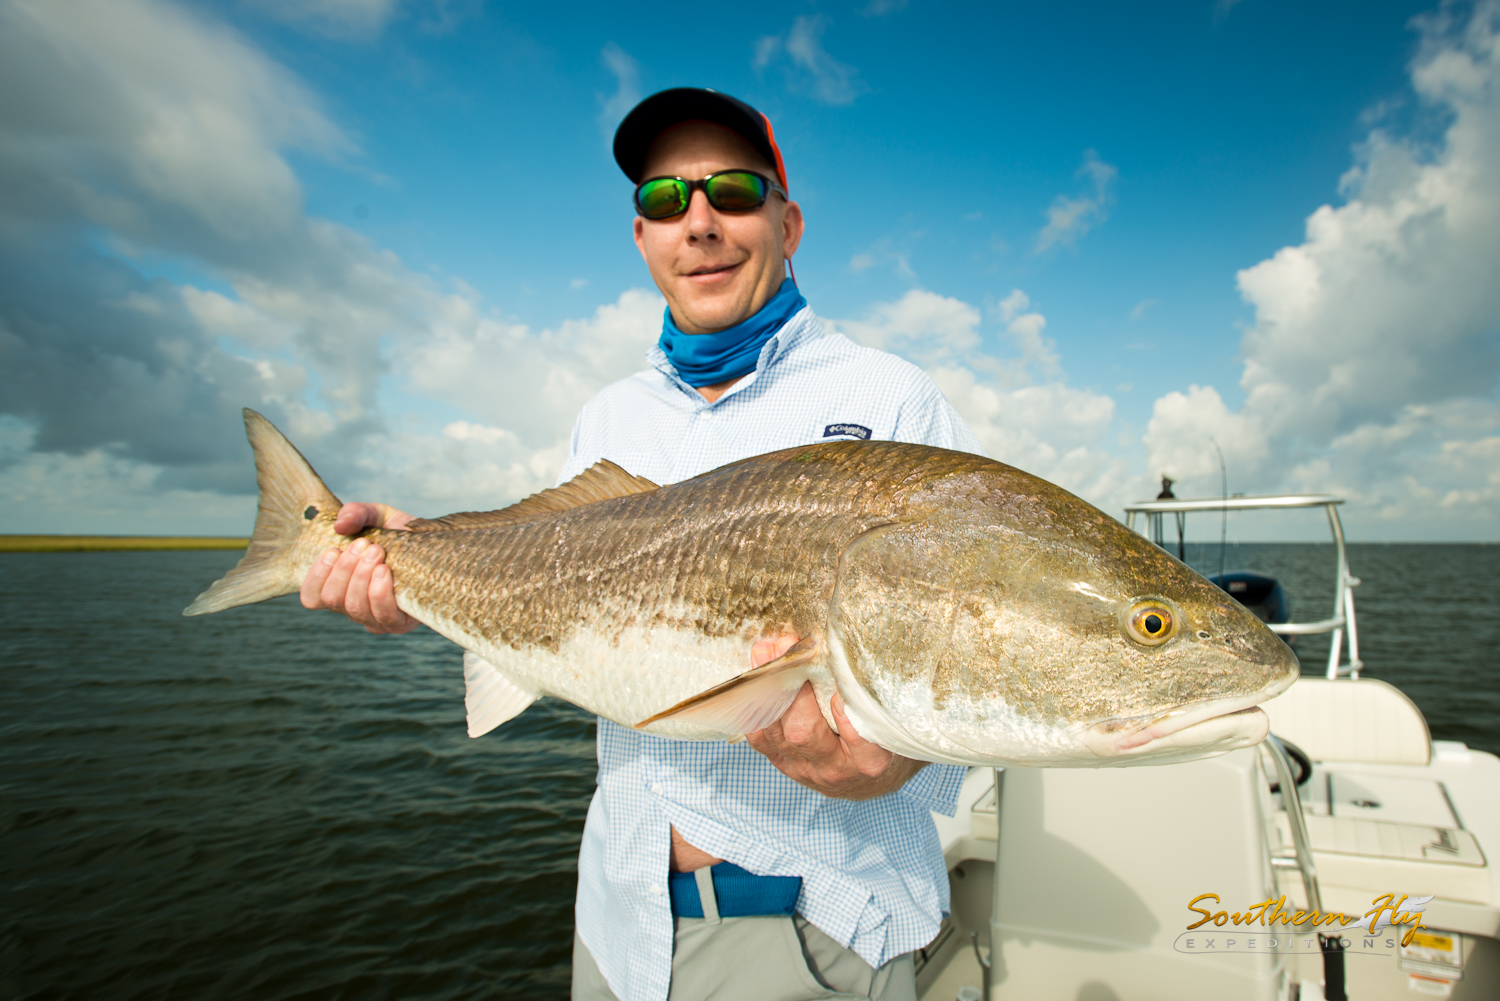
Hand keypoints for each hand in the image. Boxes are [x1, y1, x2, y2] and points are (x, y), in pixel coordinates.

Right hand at [299, 502, 418, 634]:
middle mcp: (354, 606)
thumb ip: (356, 514)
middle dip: (345, 568)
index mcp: (340, 586)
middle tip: (366, 545)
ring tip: (377, 552)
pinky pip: (382, 615)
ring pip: (354, 608)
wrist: (438, 547)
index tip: (333, 550)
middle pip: (332, 599)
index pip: (312, 596)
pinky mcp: (399, 624)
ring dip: (361, 576)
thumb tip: (340, 525)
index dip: (317, 576)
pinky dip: (379, 591)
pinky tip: (384, 571)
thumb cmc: (401, 535)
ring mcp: (375, 619)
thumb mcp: (377, 517)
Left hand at [744, 636, 925, 800]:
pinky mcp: (780, 762)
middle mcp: (833, 769)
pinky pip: (759, 737)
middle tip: (789, 648)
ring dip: (767, 687)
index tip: (840, 694)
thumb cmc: (875, 736)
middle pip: (804, 734)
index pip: (862, 747)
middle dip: (792, 689)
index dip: (847, 721)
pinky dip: (755, 705)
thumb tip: (851, 651)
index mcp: (868, 762)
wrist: (858, 776)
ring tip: (766, 650)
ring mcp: (802, 768)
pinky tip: (754, 676)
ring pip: (776, 732)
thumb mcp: (885, 722)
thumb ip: (872, 699)